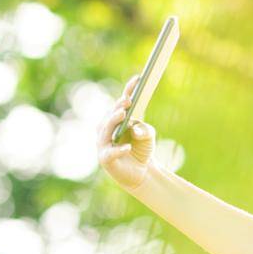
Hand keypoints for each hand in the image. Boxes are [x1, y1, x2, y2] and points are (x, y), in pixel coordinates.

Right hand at [98, 75, 157, 191]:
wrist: (142, 174)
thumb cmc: (142, 151)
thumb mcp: (148, 137)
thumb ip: (145, 130)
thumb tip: (135, 128)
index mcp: (116, 120)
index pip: (120, 103)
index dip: (128, 91)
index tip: (138, 79)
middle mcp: (106, 130)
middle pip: (110, 115)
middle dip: (118, 106)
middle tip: (127, 100)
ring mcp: (103, 145)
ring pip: (105, 131)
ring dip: (113, 121)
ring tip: (123, 114)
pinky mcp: (106, 160)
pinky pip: (110, 153)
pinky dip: (119, 149)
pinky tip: (128, 147)